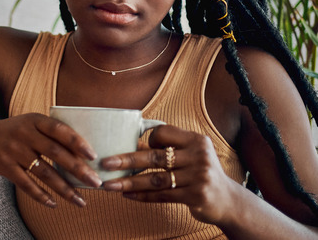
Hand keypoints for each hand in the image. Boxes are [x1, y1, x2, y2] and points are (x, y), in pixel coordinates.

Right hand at [0, 113, 102, 207]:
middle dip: (78, 170)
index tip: (93, 155)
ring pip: (44, 173)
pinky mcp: (4, 166)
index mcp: (34, 120)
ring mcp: (13, 150)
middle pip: (56, 153)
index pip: (60, 129)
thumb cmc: (10, 132)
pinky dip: (41, 196)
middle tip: (96, 182)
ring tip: (80, 200)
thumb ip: (48, 133)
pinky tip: (53, 203)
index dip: (77, 142)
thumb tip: (81, 154)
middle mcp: (24, 133)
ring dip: (65, 189)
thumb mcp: (27, 123)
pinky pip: (26, 184)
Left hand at [99, 125, 236, 224]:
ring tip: (109, 184)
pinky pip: (162, 195)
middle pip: (155, 157)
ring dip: (129, 182)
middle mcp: (199, 156)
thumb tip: (130, 144)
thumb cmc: (201, 173)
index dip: (148, 139)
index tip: (139, 146)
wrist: (228, 201)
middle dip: (126, 160)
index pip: (163, 132)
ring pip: (155, 179)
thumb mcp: (192, 154)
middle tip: (105, 163)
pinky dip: (142, 195)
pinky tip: (126, 195)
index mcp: (196, 140)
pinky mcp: (196, 196)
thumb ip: (168, 148)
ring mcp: (199, 177)